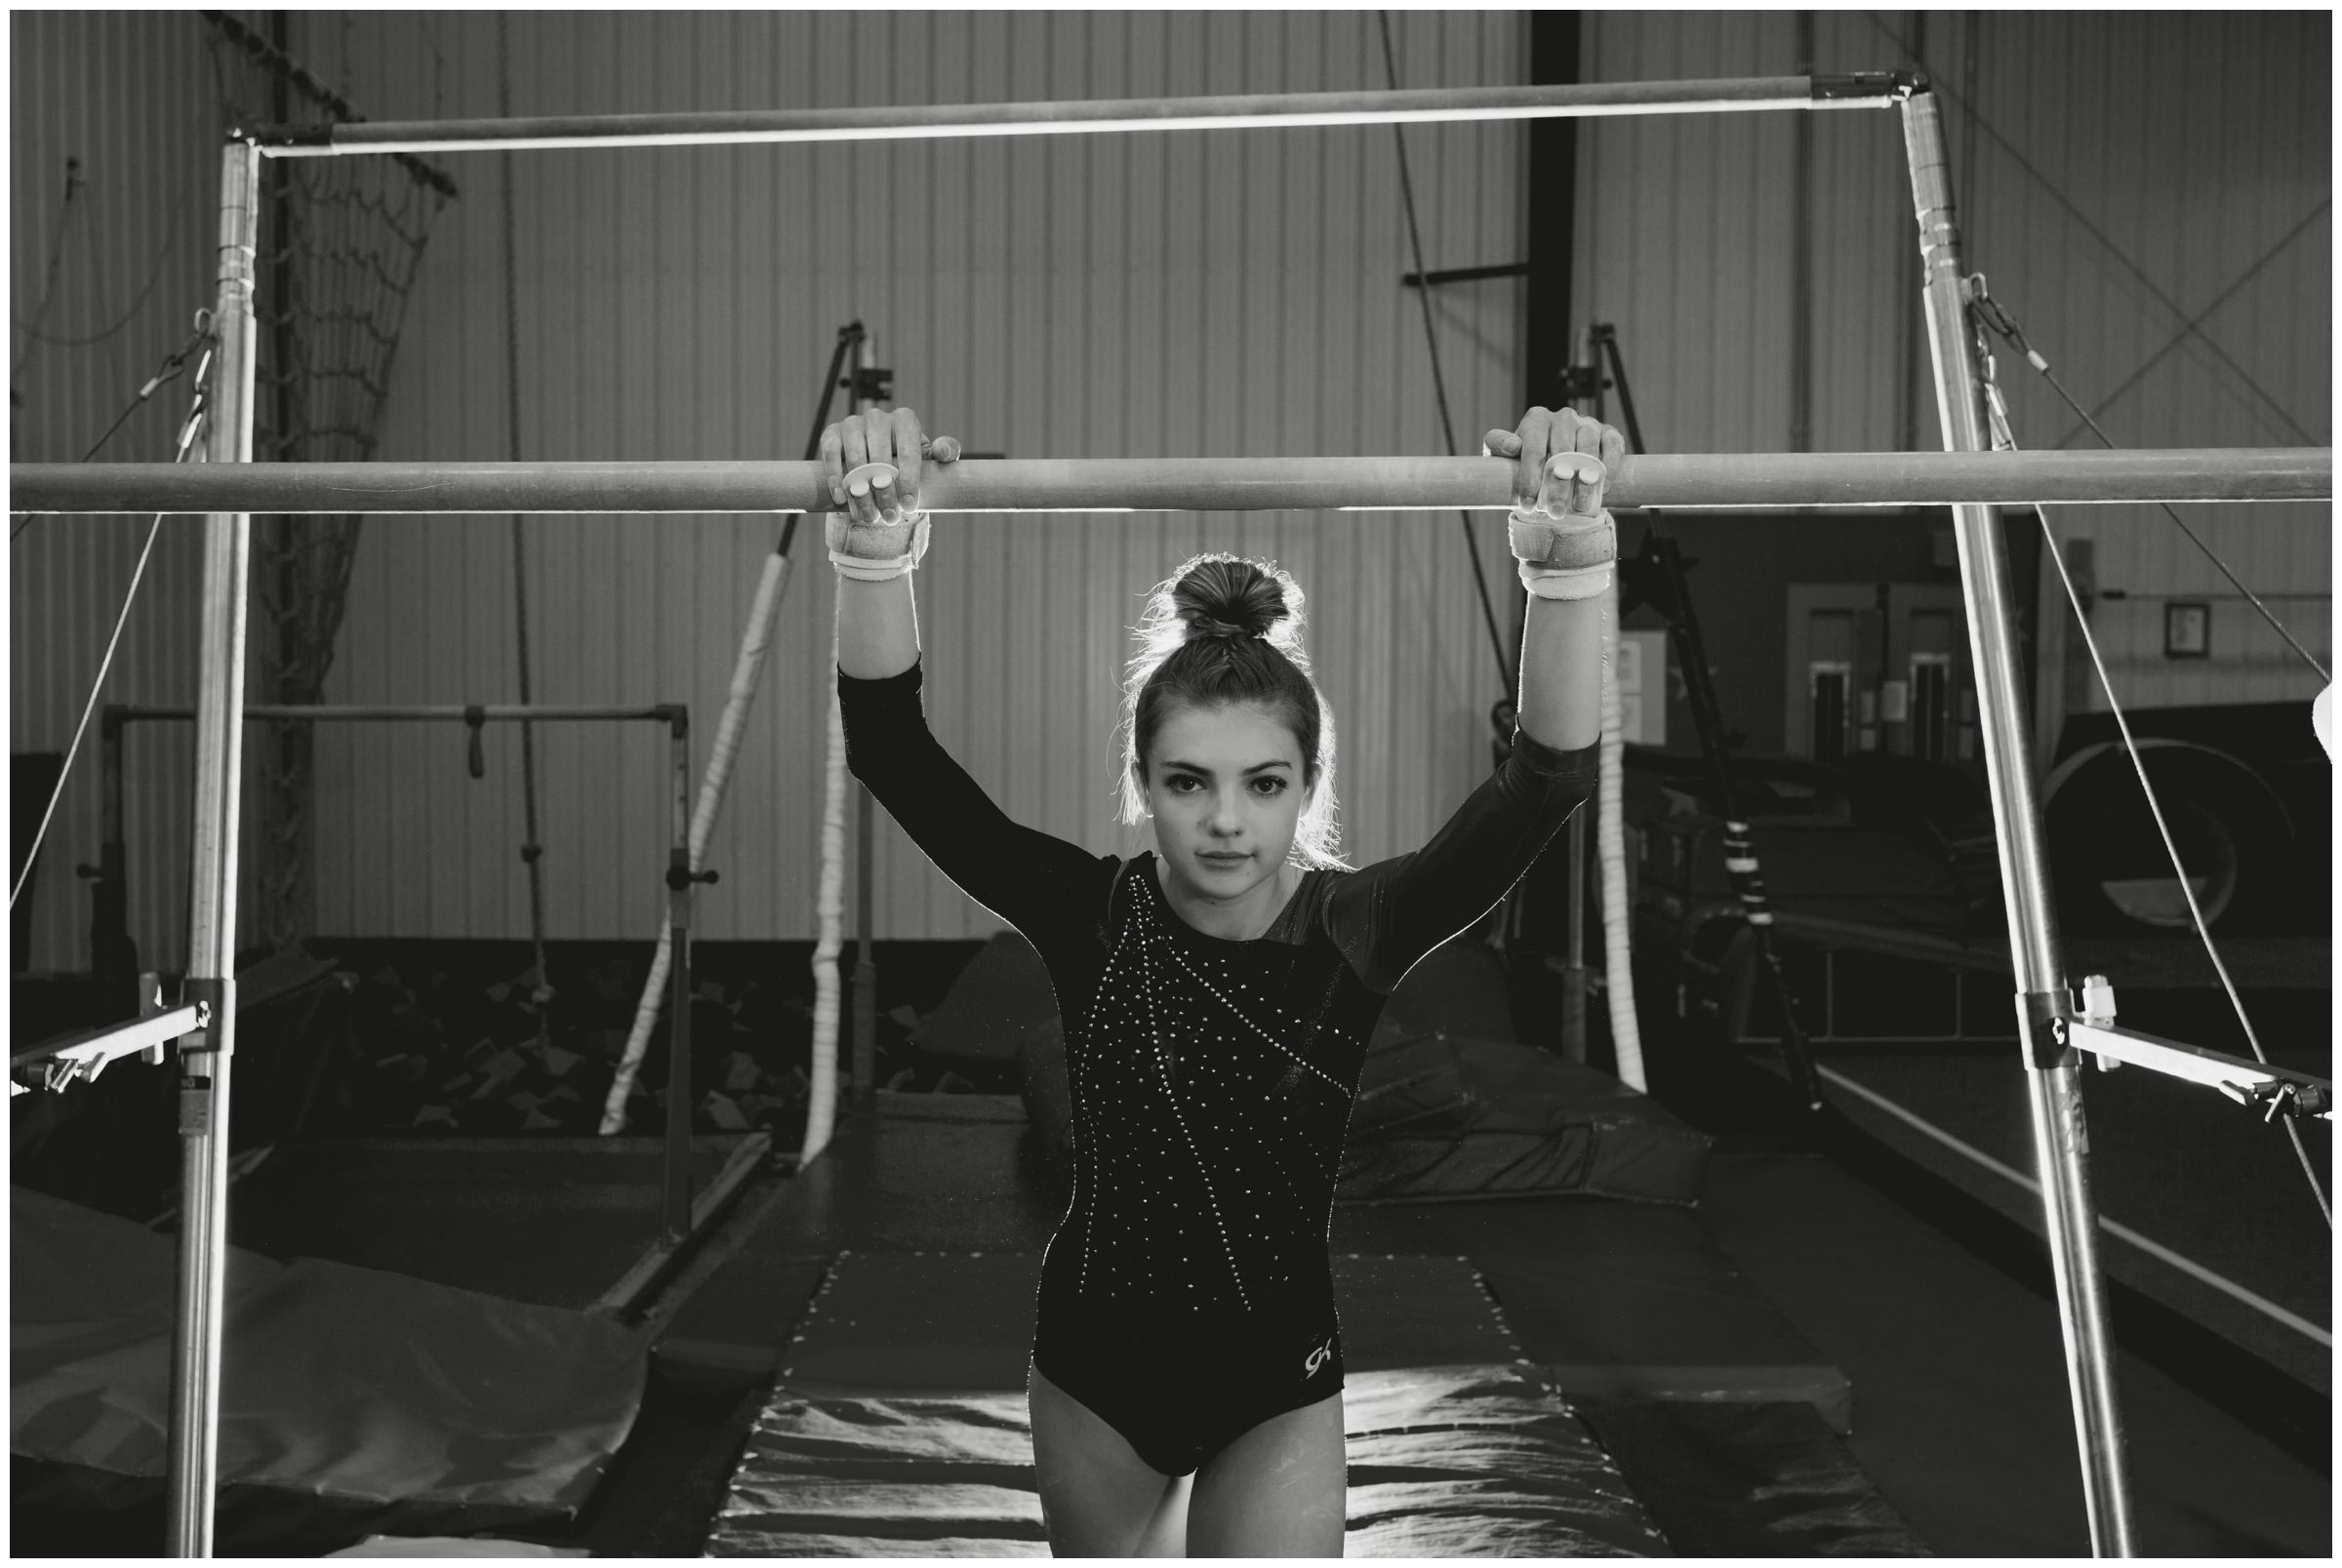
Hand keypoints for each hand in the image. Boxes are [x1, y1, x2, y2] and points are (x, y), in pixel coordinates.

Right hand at [817, 406, 961, 524]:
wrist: (875, 460)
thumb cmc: (906, 461)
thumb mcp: (928, 458)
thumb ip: (944, 453)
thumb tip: (947, 452)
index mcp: (905, 420)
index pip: (908, 453)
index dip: (909, 482)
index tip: (909, 507)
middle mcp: (878, 418)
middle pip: (881, 459)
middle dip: (886, 493)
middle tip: (889, 518)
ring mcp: (853, 423)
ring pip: (856, 461)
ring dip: (862, 493)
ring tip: (869, 517)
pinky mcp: (832, 433)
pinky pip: (831, 455)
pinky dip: (835, 479)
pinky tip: (842, 500)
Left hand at [1484, 407, 1624, 599]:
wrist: (1555, 465)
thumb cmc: (1526, 462)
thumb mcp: (1505, 456)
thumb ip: (1498, 446)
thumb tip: (1512, 446)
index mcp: (1536, 419)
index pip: (1533, 448)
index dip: (1530, 478)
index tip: (1528, 505)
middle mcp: (1563, 417)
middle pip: (1562, 449)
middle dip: (1558, 484)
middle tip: (1555, 512)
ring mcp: (1587, 423)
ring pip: (1588, 446)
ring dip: (1586, 478)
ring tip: (1579, 505)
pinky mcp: (1607, 432)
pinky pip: (1613, 445)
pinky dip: (1610, 466)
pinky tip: (1605, 487)